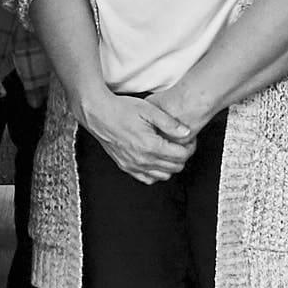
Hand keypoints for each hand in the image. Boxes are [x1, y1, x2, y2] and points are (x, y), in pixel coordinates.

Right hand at [76, 85, 194, 183]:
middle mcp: (142, 160)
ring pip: (162, 176)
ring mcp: (133, 165)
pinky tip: (156, 161)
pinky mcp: (125, 166)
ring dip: (170, 166)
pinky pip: (147, 179)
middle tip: (182, 144)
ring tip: (169, 151)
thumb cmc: (121, 109)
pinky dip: (156, 173)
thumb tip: (186, 132)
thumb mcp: (149, 110)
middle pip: (174, 167)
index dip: (190, 148)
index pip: (181, 156)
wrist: (98, 113)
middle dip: (183, 156)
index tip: (189, 140)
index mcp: (150, 146)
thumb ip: (170, 123)